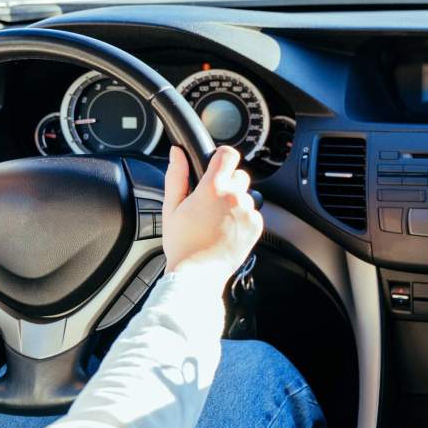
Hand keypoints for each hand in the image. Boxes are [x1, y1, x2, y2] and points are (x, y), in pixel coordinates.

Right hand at [162, 145, 262, 289]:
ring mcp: (248, 212)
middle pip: (239, 175)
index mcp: (213, 187)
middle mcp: (234, 197)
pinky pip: (252, 213)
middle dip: (227, 183)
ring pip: (246, 195)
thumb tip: (178, 153)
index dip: (221, 157)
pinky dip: (243, 219)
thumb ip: (176, 175)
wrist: (197, 275)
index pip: (228, 154)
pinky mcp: (256, 226)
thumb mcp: (171, 207)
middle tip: (211, 202)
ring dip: (235, 202)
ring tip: (218, 221)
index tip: (216, 166)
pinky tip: (226, 231)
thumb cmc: (182, 244)